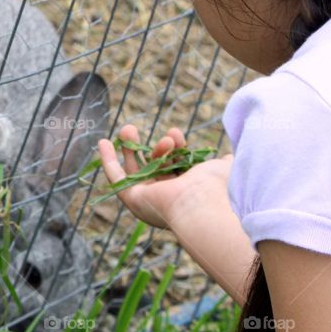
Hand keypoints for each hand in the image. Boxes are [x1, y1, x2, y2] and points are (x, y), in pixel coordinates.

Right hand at [97, 124, 231, 231]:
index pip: (175, 166)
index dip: (174, 148)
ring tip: (128, 128)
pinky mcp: (132, 198)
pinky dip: (108, 160)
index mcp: (186, 192)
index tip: (175, 133)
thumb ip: (222, 162)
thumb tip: (229, 157)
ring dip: (130, 147)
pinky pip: (116, 178)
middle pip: (153, 168)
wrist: (203, 203)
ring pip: (134, 169)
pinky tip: (102, 142)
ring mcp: (148, 199)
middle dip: (151, 147)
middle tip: (149, 129)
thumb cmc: (216, 187)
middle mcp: (166, 197)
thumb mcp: (221, 168)